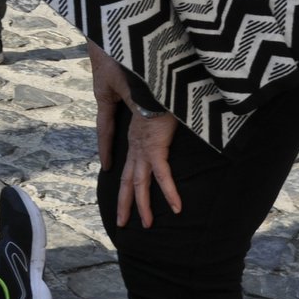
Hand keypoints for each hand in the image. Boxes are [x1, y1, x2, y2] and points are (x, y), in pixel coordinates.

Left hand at [88, 42, 181, 228]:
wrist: (155, 73)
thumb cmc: (159, 86)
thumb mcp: (161, 105)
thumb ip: (164, 114)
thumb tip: (172, 116)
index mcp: (136, 136)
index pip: (129, 164)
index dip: (125, 181)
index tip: (123, 194)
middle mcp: (137, 144)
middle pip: (128, 179)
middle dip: (125, 203)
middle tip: (122, 223)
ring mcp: (144, 145)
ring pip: (140, 183)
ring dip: (141, 206)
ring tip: (144, 225)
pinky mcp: (155, 143)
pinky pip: (162, 174)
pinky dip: (169, 192)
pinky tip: (176, 208)